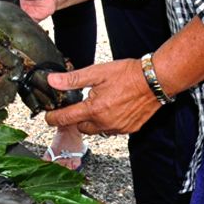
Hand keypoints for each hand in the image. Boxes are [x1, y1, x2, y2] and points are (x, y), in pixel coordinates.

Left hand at [42, 58, 159, 135]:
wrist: (155, 80)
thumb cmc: (128, 74)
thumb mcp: (97, 72)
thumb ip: (73, 79)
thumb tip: (52, 81)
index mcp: (94, 109)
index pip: (66, 119)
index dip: (53, 118)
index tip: (48, 116)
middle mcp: (105, 122)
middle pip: (80, 127)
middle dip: (75, 118)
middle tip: (76, 106)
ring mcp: (118, 128)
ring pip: (96, 130)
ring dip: (92, 121)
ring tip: (95, 105)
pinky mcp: (129, 129)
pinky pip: (111, 130)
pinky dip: (107, 123)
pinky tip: (111, 110)